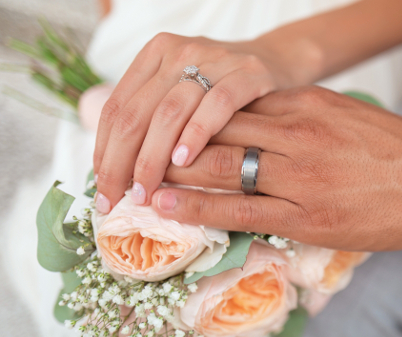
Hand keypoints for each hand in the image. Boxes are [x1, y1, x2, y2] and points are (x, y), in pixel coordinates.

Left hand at [93, 33, 307, 212]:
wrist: (279, 63)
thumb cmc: (224, 92)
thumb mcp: (183, 95)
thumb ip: (153, 120)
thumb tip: (116, 172)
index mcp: (156, 55)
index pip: (117, 109)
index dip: (104, 152)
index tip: (103, 189)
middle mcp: (179, 53)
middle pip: (137, 113)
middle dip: (121, 162)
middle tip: (119, 198)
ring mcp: (214, 60)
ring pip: (169, 112)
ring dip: (152, 157)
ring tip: (146, 189)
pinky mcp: (247, 73)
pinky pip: (216, 105)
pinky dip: (196, 134)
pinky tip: (184, 161)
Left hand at [150, 86, 401, 250]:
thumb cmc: (400, 152)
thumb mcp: (349, 116)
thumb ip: (305, 117)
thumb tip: (266, 123)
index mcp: (307, 104)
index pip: (234, 104)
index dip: (192, 115)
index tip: (165, 123)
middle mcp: (297, 132)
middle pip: (217, 129)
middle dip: (171, 140)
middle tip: (134, 149)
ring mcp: (300, 174)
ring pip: (220, 166)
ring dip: (172, 172)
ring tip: (135, 178)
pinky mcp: (306, 214)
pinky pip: (240, 209)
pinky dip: (197, 207)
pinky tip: (166, 206)